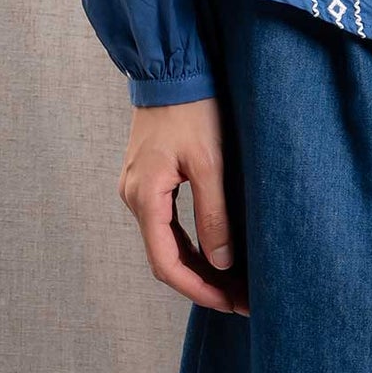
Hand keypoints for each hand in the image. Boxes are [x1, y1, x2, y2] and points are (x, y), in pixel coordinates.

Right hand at [117, 98, 249, 314]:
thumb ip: (213, 213)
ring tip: (231, 281)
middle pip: (164, 257)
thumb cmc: (193, 109)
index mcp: (145, 196)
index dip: (197, 289)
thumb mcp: (209, 162)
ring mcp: (137, 188)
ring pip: (164, 242)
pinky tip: (211, 251)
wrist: (172, 69)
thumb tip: (221, 263)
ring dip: (195, 264)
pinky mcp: (147, 179)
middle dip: (201, 282)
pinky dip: (187, 242)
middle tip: (237, 298)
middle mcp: (134, 197)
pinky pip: (165, 223)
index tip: (228, 303)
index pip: (166, 263)